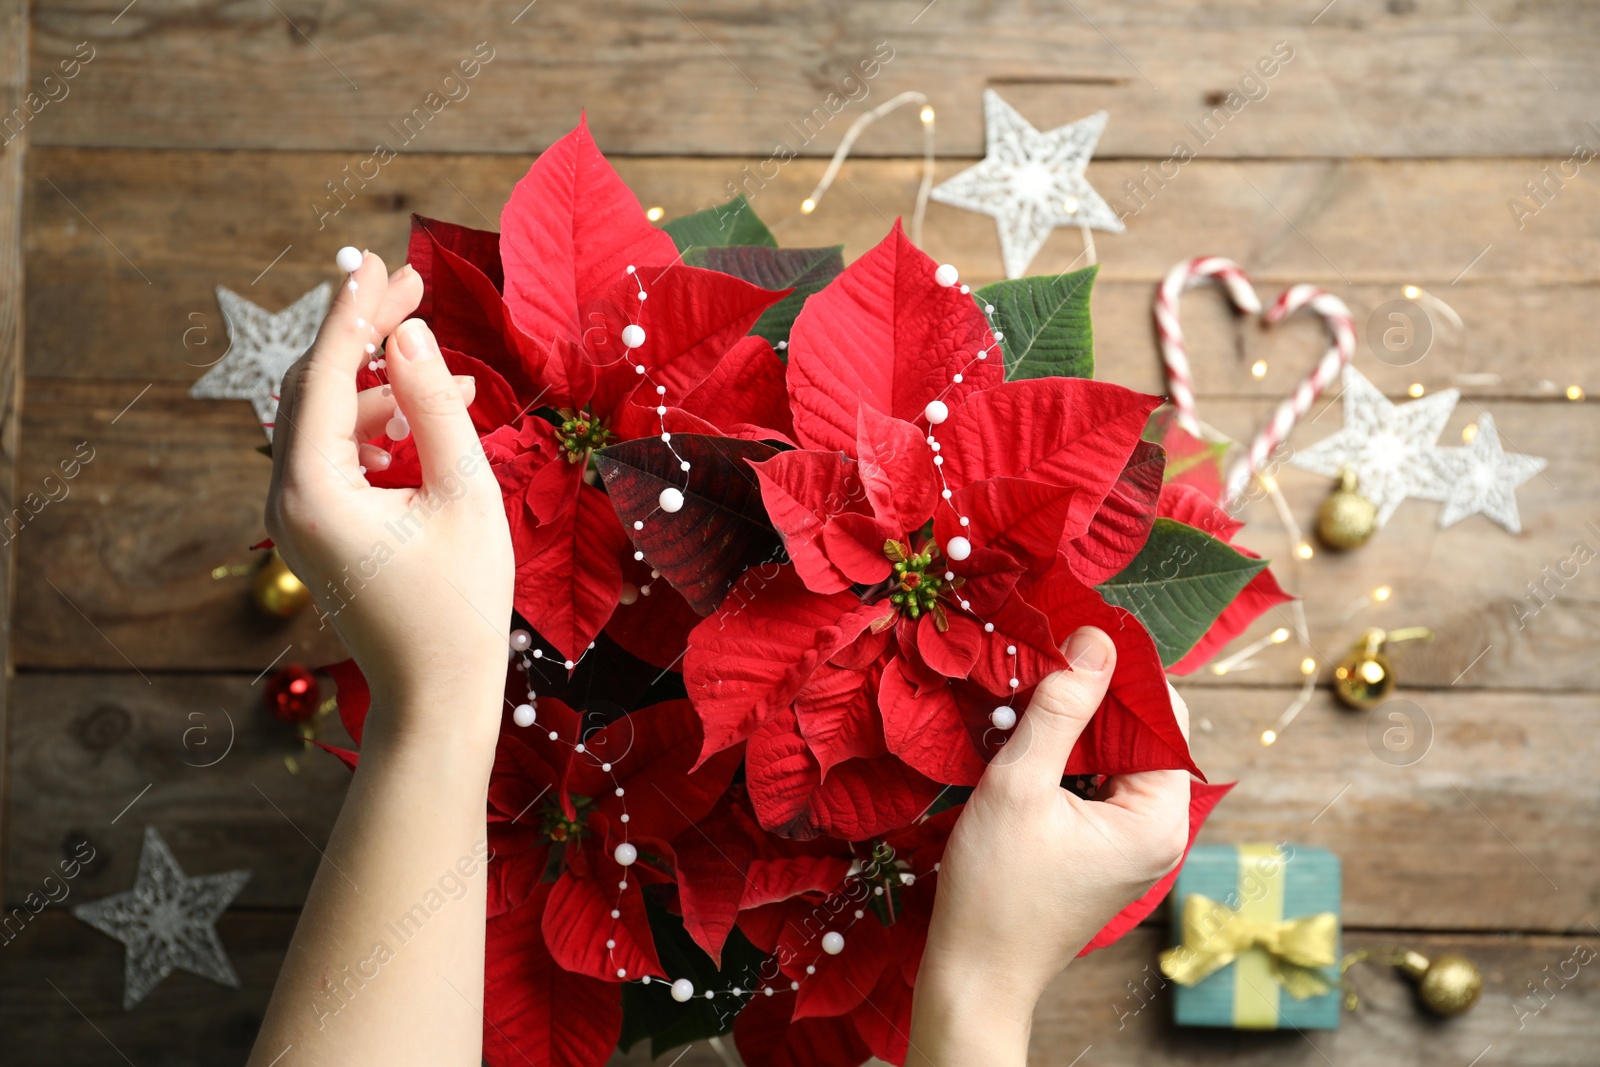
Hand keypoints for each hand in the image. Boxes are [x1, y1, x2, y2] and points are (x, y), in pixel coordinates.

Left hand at [265, 252, 513, 750]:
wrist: (437, 696)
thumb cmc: (461, 605)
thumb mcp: (465, 494)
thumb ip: (438, 406)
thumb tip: (410, 335)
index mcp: (313, 491)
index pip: (321, 374)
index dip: (353, 313)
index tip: (382, 263)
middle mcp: (288, 501)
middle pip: (315, 390)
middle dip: (362, 337)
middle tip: (410, 289)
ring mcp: (299, 519)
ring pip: (327, 423)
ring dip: (380, 387)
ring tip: (443, 368)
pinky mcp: (319, 532)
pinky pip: (338, 458)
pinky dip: (380, 430)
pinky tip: (428, 421)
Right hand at [908, 626, 1190, 1064]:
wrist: (974, 974)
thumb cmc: (996, 888)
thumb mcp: (1021, 783)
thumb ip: (1061, 708)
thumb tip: (1095, 640)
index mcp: (1159, 817)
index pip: (1161, 716)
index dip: (1120, 673)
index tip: (1072, 638)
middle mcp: (1160, 831)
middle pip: (1137, 735)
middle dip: (1089, 700)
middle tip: (1036, 673)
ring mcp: (1131, 845)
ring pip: (1111, 758)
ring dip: (1070, 730)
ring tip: (1021, 710)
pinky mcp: (1102, 853)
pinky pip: (1093, 786)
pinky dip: (1063, 762)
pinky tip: (1021, 751)